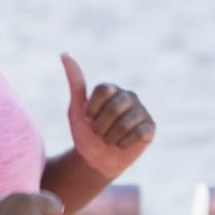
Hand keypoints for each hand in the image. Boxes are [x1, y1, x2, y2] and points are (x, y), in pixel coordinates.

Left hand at [61, 54, 153, 179]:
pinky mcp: (150, 127)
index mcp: (111, 89)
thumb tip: (64, 53)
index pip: (103, 91)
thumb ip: (75, 82)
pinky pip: (139, 134)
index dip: (92, 110)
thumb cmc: (86, 134)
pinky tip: (122, 145)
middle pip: (114, 107)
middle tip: (99, 132)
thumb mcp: (76, 110)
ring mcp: (141, 111)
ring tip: (110, 139)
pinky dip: (124, 144)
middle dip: (101, 126)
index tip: (88, 119)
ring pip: (126, 123)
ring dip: (111, 137)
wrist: (96, 160)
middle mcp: (128, 96)